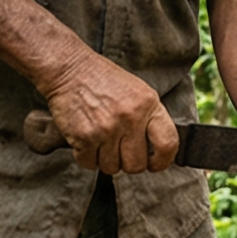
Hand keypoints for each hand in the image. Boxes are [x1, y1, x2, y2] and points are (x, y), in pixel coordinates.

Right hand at [41, 56, 178, 173]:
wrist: (69, 69)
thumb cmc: (103, 80)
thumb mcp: (137, 92)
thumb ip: (149, 118)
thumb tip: (157, 150)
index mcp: (148, 105)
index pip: (167, 144)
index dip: (162, 161)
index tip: (155, 164)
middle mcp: (130, 118)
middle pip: (137, 165)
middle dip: (128, 163)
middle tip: (120, 151)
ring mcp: (107, 129)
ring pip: (112, 168)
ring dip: (105, 160)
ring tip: (101, 140)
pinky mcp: (84, 137)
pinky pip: (89, 163)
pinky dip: (86, 157)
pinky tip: (86, 140)